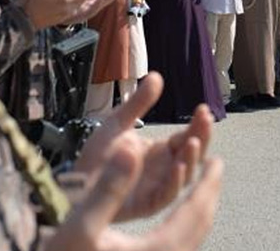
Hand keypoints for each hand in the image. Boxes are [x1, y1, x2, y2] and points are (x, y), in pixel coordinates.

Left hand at [74, 73, 218, 223]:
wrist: (74, 183)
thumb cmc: (96, 157)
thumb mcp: (118, 124)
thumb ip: (138, 103)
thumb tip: (156, 75)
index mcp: (160, 152)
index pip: (186, 137)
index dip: (197, 125)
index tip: (203, 109)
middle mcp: (164, 170)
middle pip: (192, 155)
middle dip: (201, 138)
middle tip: (205, 121)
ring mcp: (157, 188)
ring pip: (184, 176)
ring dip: (191, 159)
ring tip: (193, 142)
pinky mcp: (146, 204)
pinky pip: (166, 196)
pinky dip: (174, 182)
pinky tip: (178, 167)